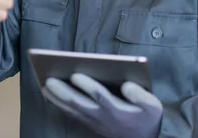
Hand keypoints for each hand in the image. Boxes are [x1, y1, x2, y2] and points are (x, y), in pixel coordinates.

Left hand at [42, 73, 162, 137]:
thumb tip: (126, 85)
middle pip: (78, 103)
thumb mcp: (153, 107)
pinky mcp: (90, 124)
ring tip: (45, 86)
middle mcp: (102, 116)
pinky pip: (72, 114)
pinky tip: (52, 97)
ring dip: (57, 98)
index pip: (99, 96)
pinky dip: (61, 105)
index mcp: (116, 110)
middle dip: (63, 91)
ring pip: (72, 109)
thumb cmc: (147, 120)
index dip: (86, 85)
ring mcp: (94, 121)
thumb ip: (140, 95)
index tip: (75, 74)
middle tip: (49, 79)